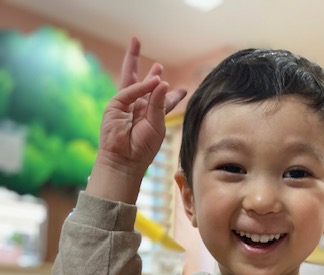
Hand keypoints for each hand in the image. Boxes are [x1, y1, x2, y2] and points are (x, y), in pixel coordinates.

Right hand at [87, 37, 186, 202]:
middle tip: (159, 64)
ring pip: (130, 78)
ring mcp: (126, 105)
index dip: (173, 96)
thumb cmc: (143, 148)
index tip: (184, 90)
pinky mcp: (115, 105)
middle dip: (151, 74)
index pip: (164, 102)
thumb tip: (162, 82)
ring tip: (136, 41)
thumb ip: (160, 104)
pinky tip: (153, 81)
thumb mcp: (157, 126)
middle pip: (145, 85)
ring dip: (133, 60)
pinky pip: (129, 90)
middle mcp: (139, 108)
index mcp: (152, 116)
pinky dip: (141, 86)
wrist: (125, 160)